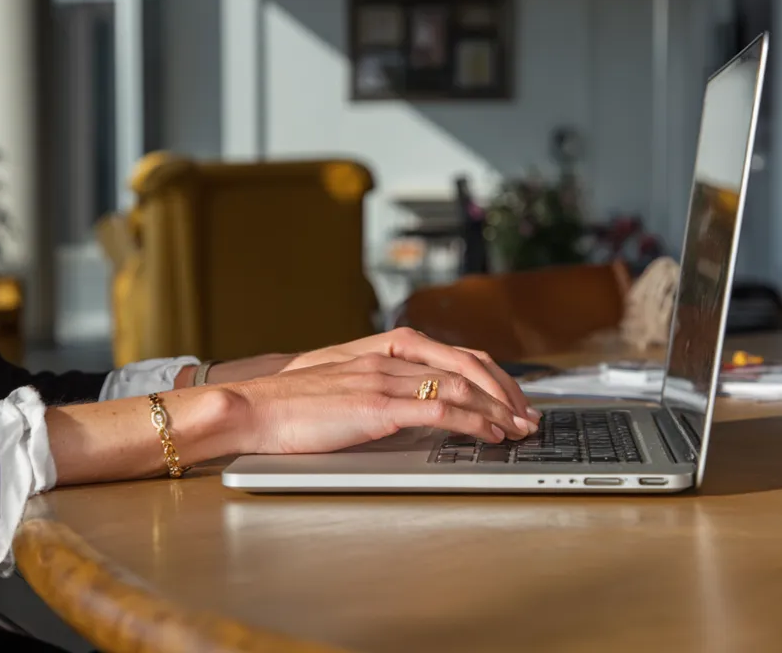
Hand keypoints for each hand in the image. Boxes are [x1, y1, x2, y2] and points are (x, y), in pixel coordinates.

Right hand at [281, 328, 538, 420]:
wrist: (254, 409)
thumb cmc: (290, 404)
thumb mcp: (343, 385)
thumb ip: (380, 387)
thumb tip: (415, 407)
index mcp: (382, 348)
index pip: (453, 352)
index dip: (490, 374)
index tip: (511, 396)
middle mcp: (389, 357)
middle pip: (466, 364)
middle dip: (505, 390)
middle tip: (527, 415)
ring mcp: (384, 379)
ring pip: (459, 385)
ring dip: (497, 409)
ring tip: (517, 429)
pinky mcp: (377, 407)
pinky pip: (439, 409)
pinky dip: (473, 421)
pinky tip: (489, 434)